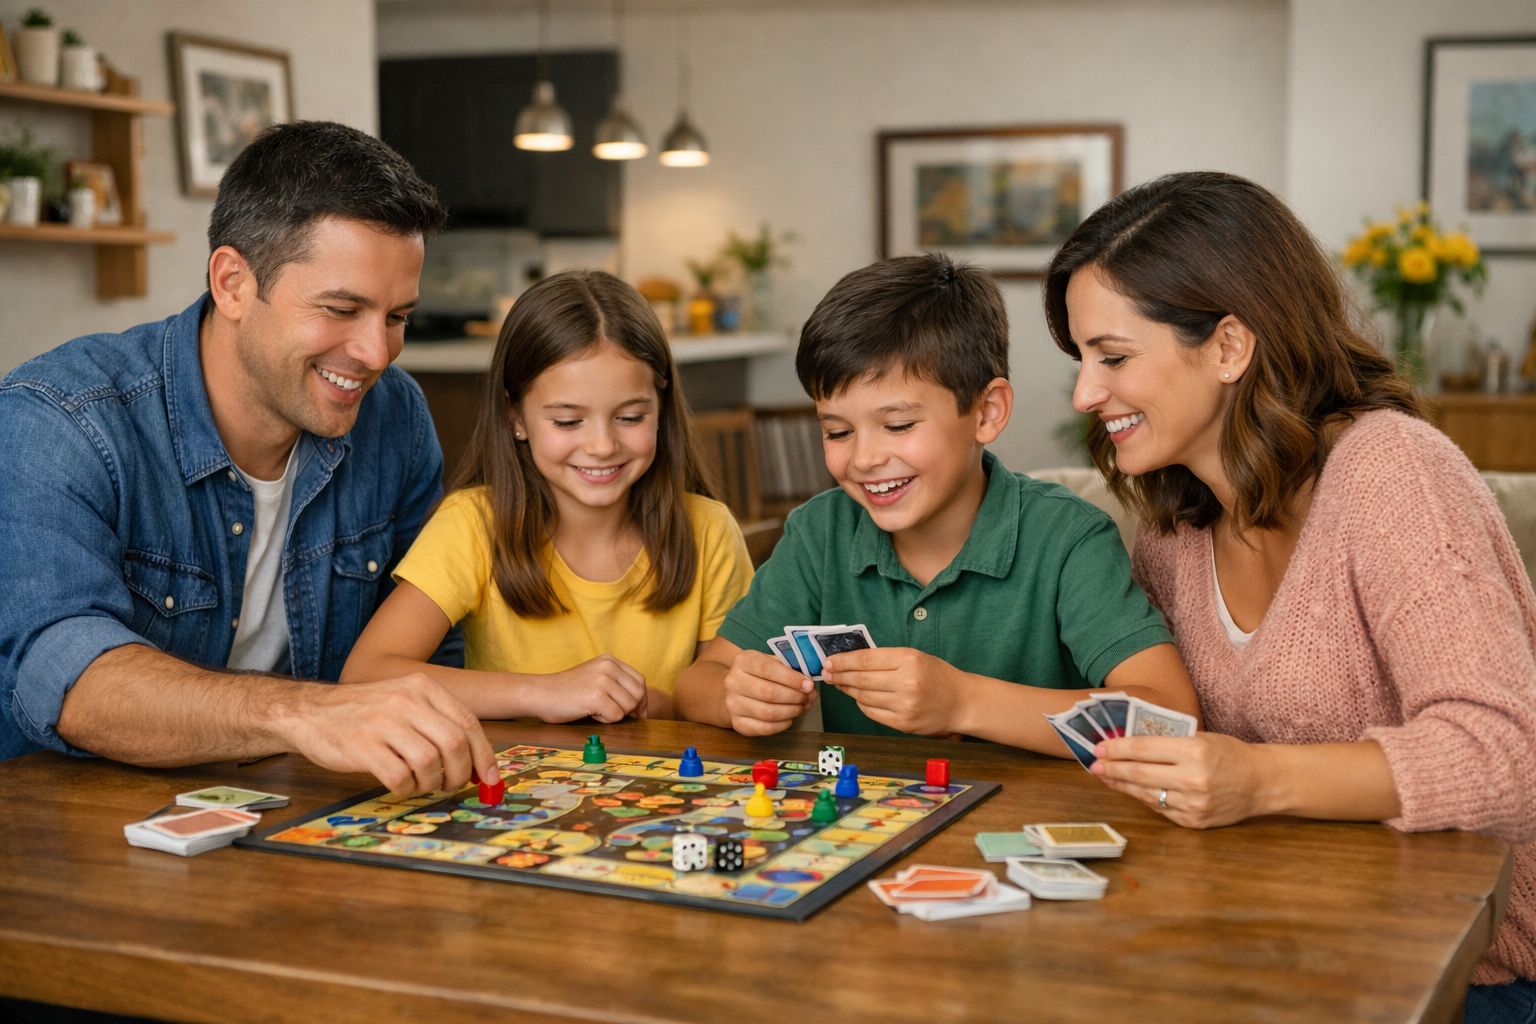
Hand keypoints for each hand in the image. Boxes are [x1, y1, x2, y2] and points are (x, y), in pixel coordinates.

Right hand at [276, 673, 499, 798]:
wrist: (310, 712)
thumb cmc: (363, 713)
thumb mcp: (404, 702)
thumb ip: (438, 724)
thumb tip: (476, 762)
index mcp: (423, 688)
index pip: (468, 722)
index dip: (484, 755)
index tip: (490, 779)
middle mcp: (407, 701)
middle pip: (455, 744)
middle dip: (460, 774)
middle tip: (450, 785)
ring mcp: (384, 723)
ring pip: (430, 764)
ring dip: (430, 784)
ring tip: (419, 784)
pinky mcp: (363, 747)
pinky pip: (400, 778)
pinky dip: (406, 789)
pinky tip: (399, 785)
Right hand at [521, 655, 648, 723]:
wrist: (540, 693)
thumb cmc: (566, 691)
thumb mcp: (594, 677)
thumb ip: (615, 683)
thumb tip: (641, 707)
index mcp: (609, 660)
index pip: (639, 681)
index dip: (641, 700)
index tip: (637, 712)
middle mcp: (608, 667)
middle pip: (638, 694)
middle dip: (631, 710)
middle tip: (613, 714)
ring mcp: (602, 681)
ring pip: (629, 707)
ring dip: (614, 714)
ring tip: (595, 709)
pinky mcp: (596, 697)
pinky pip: (616, 716)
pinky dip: (604, 720)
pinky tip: (589, 713)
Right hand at [722, 649, 815, 736]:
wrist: (736, 689)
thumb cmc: (759, 674)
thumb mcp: (771, 661)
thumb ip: (789, 667)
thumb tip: (809, 683)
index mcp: (743, 661)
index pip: (768, 669)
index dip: (792, 679)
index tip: (808, 685)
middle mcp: (734, 682)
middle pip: (769, 693)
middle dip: (795, 696)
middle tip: (809, 697)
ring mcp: (733, 704)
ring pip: (768, 713)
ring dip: (792, 711)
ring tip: (803, 706)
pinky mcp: (737, 723)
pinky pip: (765, 728)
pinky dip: (783, 724)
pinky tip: (790, 717)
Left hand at [822, 647, 969, 735]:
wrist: (961, 702)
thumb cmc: (937, 676)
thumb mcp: (915, 657)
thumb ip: (886, 658)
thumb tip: (851, 661)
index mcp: (909, 660)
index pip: (866, 659)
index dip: (843, 661)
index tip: (829, 661)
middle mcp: (907, 682)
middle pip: (861, 679)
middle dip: (839, 676)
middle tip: (827, 673)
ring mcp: (905, 706)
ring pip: (863, 697)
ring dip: (848, 690)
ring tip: (841, 684)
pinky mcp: (903, 724)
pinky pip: (872, 713)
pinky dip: (862, 705)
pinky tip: (858, 698)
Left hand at [1090, 733, 1275, 828]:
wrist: (1262, 782)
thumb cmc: (1230, 754)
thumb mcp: (1201, 738)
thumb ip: (1167, 742)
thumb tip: (1127, 745)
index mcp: (1194, 751)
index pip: (1144, 749)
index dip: (1118, 748)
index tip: (1100, 747)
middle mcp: (1194, 779)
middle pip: (1140, 774)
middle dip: (1112, 768)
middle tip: (1094, 764)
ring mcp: (1195, 804)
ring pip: (1147, 794)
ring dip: (1123, 785)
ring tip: (1107, 777)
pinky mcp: (1195, 822)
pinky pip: (1161, 809)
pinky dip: (1145, 798)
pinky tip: (1132, 790)